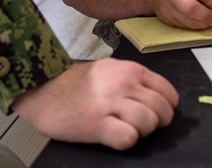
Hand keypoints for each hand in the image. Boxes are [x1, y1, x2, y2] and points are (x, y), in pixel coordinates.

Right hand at [11, 59, 178, 149]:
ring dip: (141, 132)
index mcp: (130, 70)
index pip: (168, 93)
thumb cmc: (75, 83)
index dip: (166, 108)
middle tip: (139, 125)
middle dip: (156, 124)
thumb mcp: (110, 70)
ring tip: (125, 129)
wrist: (43, 89)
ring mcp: (111, 103)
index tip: (155, 113)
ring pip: (149, 123)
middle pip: (163, 111)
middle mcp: (124, 84)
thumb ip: (133, 80)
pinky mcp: (97, 124)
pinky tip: (114, 135)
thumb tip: (157, 99)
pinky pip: (128, 138)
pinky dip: (125, 140)